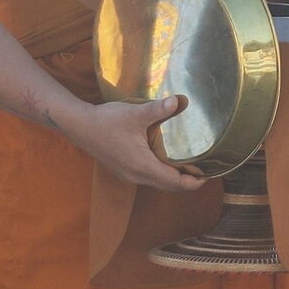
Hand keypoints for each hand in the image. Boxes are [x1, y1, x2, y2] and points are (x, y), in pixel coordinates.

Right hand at [60, 95, 206, 191]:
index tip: (209, 176)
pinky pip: (149, 177)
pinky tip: (168, 160)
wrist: (79, 126)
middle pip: (168, 186)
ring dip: (174, 179)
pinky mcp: (124, 169)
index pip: (174, 183)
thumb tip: (178, 102)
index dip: (193, 182)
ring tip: (190, 166)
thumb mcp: (135, 114)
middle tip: (204, 171)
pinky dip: (162, 173)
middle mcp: (137, 176)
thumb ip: (158, 110)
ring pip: (158, 183)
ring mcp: (129, 174)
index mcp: (143, 166)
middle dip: (187, 182)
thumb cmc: (107, 121)